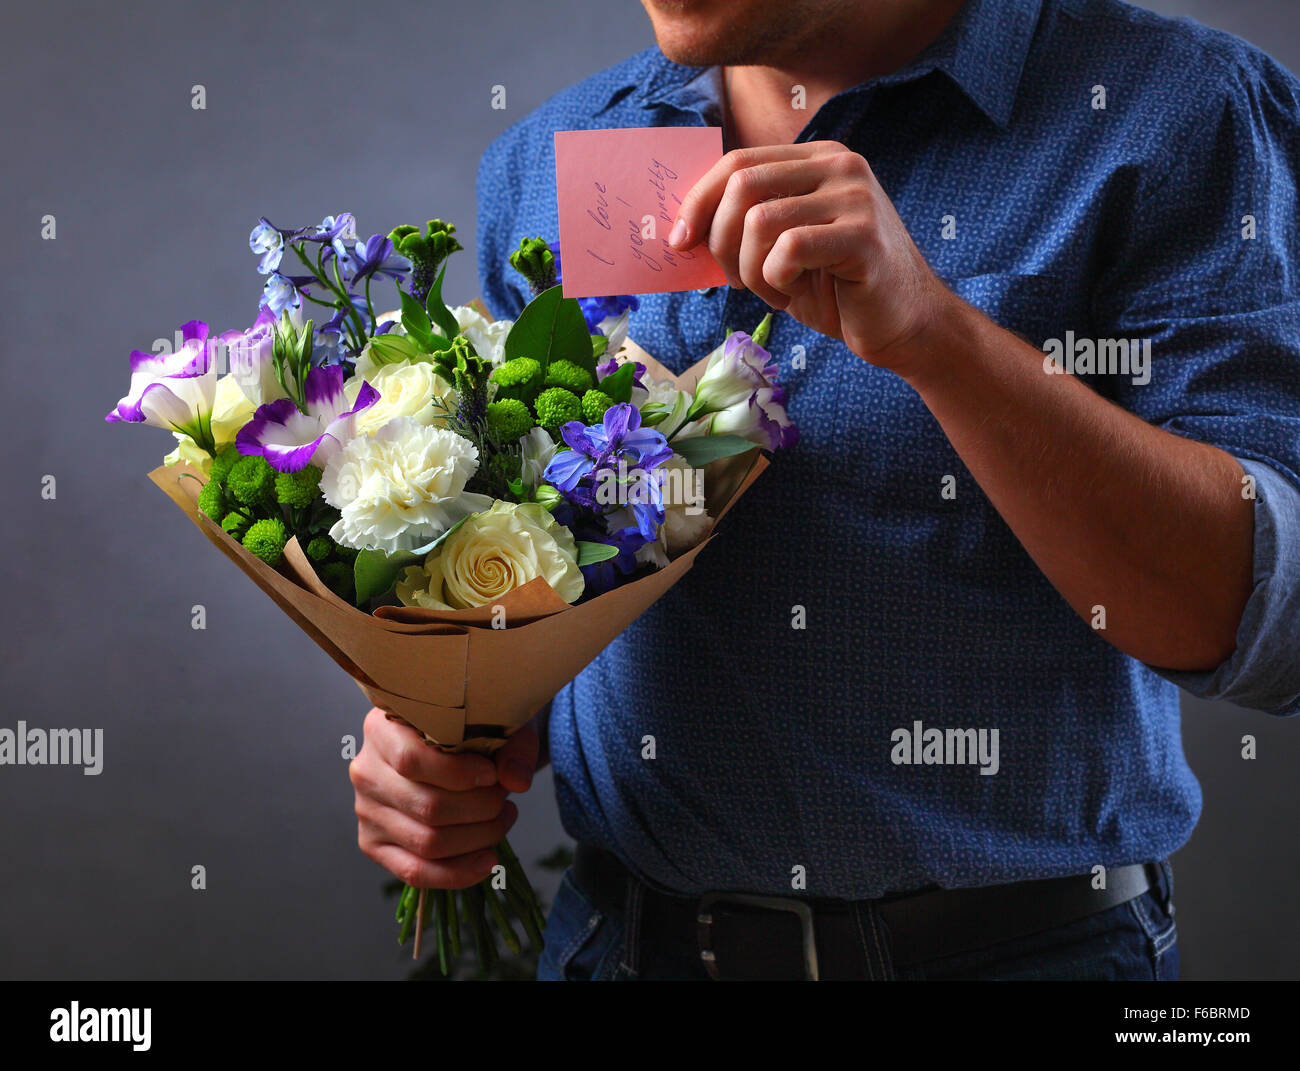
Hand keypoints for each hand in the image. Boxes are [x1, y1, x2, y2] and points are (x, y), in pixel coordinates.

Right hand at [349, 707, 537, 888]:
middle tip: (504, 800)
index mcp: (383, 728)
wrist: (454, 744)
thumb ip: (512, 747)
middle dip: (480, 809)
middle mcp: (366, 771)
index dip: (459, 774)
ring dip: (477, 838)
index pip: (412, 760)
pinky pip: (414, 871)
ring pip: (426, 842)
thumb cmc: (472, 729)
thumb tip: (517, 782)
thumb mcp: (496, 722)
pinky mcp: (373, 844)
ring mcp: (366, 812)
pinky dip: (457, 873)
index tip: (493, 775)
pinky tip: (488, 860)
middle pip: (427, 807)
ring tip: (503, 819)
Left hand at [669, 141, 949, 373]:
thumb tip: (681, 229)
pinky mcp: (864, 236)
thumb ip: (746, 225)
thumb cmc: (837, 290)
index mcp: (816, 159)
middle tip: (731, 279)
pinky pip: (789, 250)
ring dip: (749, 269)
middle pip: (742, 183)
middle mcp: (839, 165)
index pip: (738, 162)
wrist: (904, 326)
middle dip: (719, 239)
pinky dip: (776, 280)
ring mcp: (855, 197)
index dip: (698, 201)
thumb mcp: (782, 249)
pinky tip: (794, 294)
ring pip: (760, 220)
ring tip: (773, 290)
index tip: (679, 241)